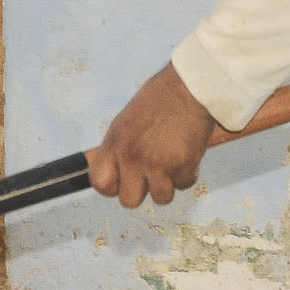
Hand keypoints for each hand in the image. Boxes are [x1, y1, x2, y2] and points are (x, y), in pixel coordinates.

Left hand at [89, 62, 218, 207]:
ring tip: (172, 162)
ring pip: (161, 198)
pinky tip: (187, 154)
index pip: (100, 182)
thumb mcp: (127, 122)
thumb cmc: (159, 100)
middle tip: (152, 176)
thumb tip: (120, 172)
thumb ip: (121, 148)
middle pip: (129, 200)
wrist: (188, 88)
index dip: (111, 187)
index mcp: (115, 143)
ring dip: (168, 184)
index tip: (122, 182)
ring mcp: (157, 164)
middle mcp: (132, 156)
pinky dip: (188, 174)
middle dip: (142, 191)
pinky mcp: (182, 166)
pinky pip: (184, 184)